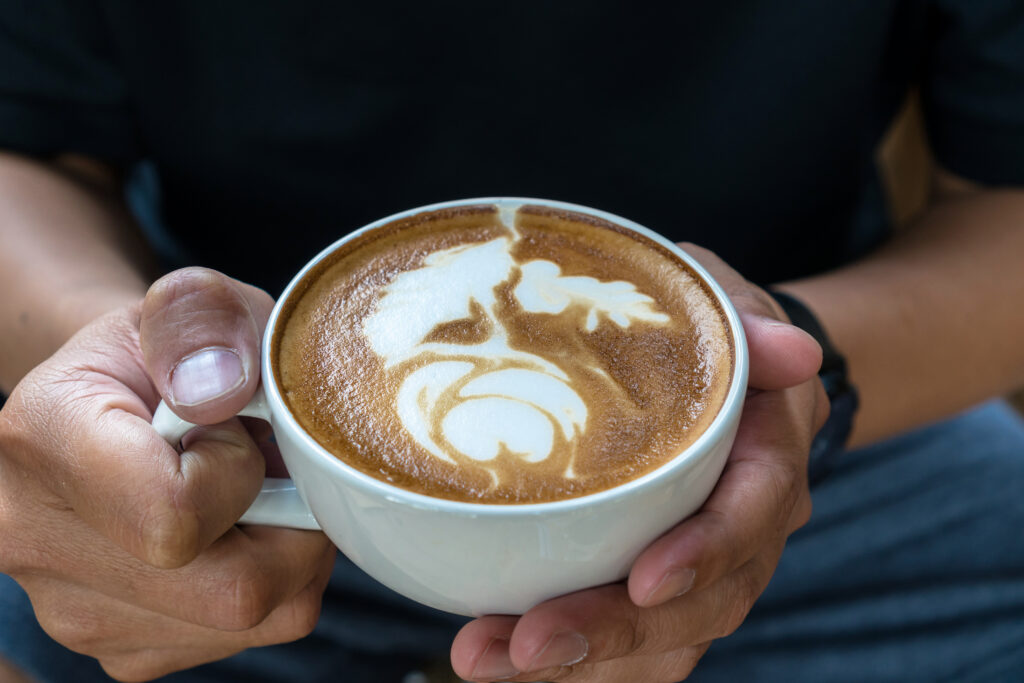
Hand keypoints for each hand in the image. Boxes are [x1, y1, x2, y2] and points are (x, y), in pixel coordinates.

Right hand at [0, 268, 335, 680]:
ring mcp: (74, 610)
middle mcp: (38, 540)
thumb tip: (218, 391)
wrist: (124, 397)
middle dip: (287, 523)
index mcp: (44, 438)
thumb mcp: (197, 303)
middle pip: (231, 592)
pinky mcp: (122, 647)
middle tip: (268, 466)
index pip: (174, 517)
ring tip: (249, 494)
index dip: (239, 471)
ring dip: (286, 552)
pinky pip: (246, 638)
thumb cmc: (170, 352)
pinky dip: (271, 584)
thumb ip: (205, 320)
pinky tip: (237, 533)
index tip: (229, 428)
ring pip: (252, 621)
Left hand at [451, 245, 828, 681]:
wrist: (719, 370)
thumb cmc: (708, 332)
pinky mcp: (661, 586)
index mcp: (768, 458)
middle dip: (616, 631)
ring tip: (486, 659)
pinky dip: (578, 666)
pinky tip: (503, 662)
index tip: (645, 578)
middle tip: (526, 644)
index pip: (750, 515)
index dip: (706, 553)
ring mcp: (704, 567)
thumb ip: (751, 325)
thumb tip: (794, 353)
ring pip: (663, 641)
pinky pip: (636, 648)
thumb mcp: (725, 304)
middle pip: (700, 602)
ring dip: (581, 665)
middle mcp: (745, 530)